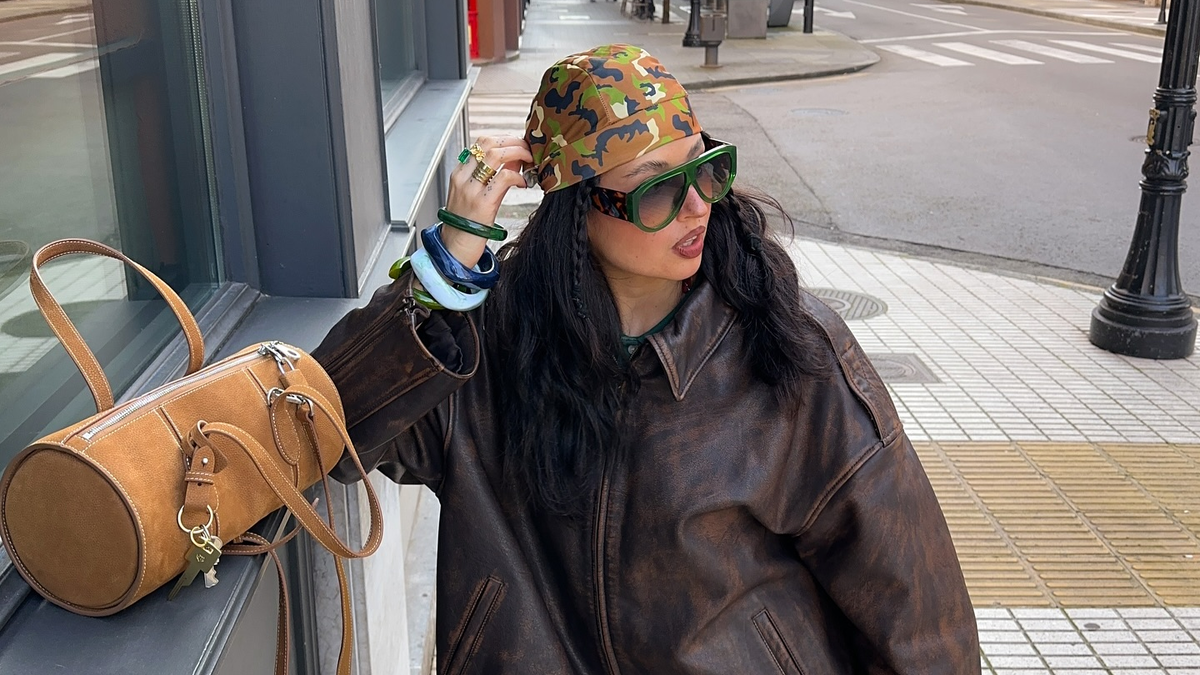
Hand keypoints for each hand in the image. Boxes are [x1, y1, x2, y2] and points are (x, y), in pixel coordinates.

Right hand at [441, 136, 532, 267]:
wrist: (453, 249)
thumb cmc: (466, 224)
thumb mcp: (474, 195)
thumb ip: (492, 176)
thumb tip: (515, 160)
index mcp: (459, 173)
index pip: (481, 142)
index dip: (504, 139)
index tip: (519, 146)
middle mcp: (462, 177)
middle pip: (489, 143)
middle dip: (514, 142)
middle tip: (529, 151)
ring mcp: (471, 189)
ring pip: (496, 155)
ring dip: (518, 153)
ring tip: (529, 161)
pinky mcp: (482, 203)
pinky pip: (504, 178)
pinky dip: (518, 175)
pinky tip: (523, 183)